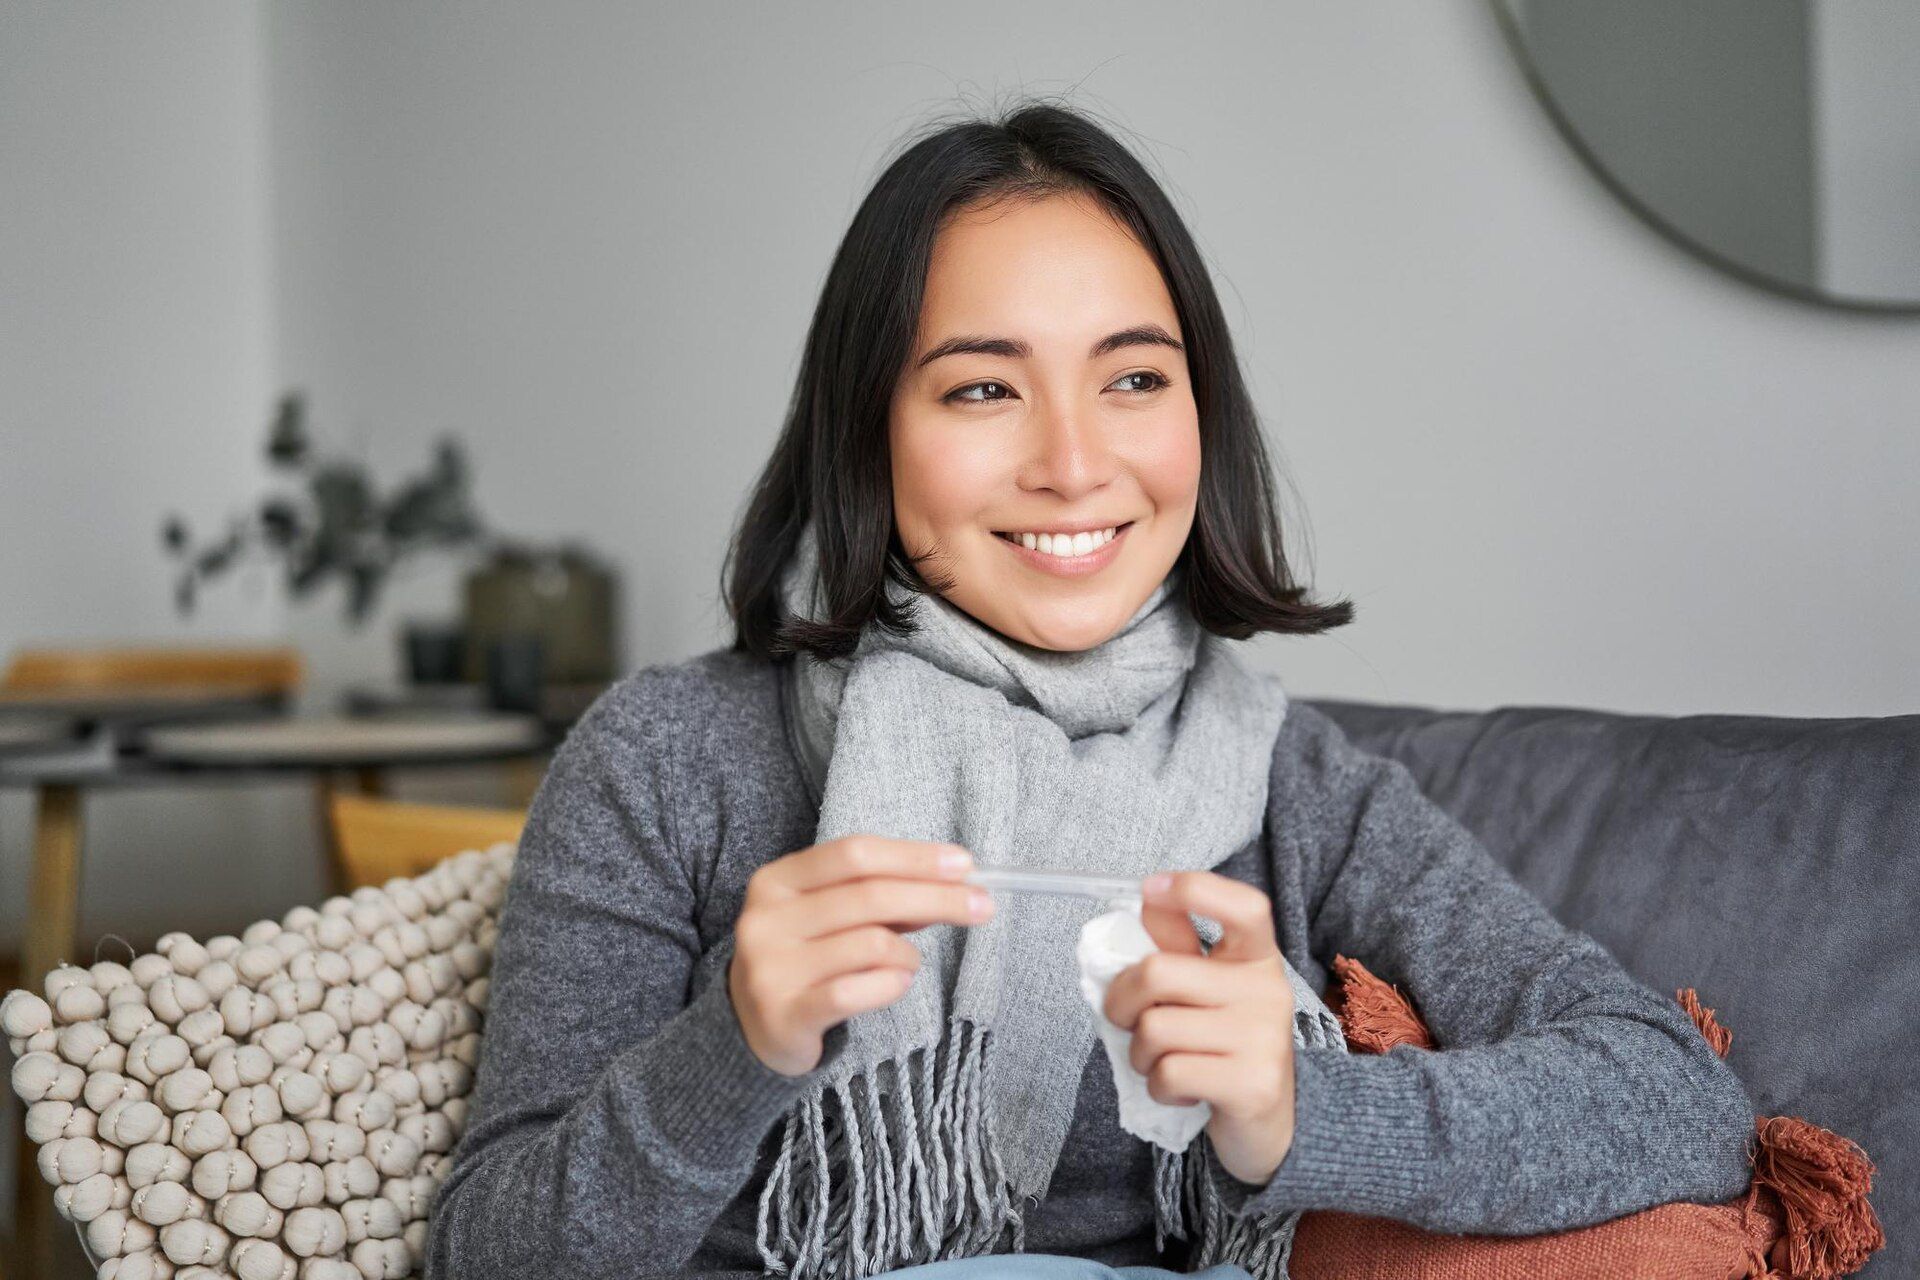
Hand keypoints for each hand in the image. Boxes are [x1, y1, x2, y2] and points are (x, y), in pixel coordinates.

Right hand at [727, 835, 993, 1075]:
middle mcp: (766, 919)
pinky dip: (892, 984)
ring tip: (907, 962)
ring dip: (908, 953)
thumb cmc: (805, 958)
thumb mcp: (830, 916)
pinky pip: (858, 991)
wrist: (749, 1028)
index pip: (855, 854)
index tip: (965, 864)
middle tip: (983, 906)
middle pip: (871, 896)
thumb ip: (880, 897)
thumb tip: (953, 881)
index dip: (914, 856)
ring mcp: (771, 968)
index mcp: (776, 880)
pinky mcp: (785, 1014)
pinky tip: (896, 983)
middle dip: (937, 898)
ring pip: (872, 944)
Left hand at [1101, 870, 1296, 1185]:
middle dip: (1121, 1002)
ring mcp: (1264, 1038)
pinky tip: (1182, 1090)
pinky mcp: (1252, 1085)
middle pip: (1157, 972)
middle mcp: (1268, 991)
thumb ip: (1177, 946)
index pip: (1245, 907)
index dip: (1195, 889)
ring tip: (1163, 1062)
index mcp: (1257, 958)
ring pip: (1154, 1029)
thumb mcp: (1207, 990)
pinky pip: (1169, 1074)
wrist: (1271, 1125)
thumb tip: (1145, 899)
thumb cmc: (1226, 1047)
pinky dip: (1158, 1087)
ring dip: (1140, 1054)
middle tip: (1128, 1021)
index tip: (1151, 888)